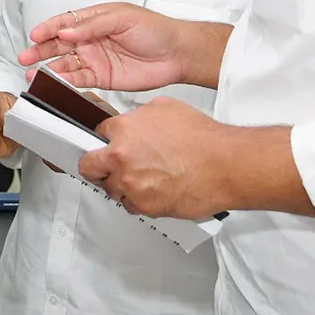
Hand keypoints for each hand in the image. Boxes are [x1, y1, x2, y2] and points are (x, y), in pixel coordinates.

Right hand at [17, 3, 189, 92]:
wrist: (177, 54)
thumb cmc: (155, 29)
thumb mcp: (122, 18)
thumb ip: (92, 25)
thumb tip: (68, 30)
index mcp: (94, 20)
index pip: (64, 22)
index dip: (48, 28)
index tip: (36, 35)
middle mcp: (91, 39)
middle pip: (59, 44)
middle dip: (40, 50)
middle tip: (25, 56)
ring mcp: (95, 59)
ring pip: (65, 63)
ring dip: (49, 68)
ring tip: (33, 73)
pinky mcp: (101, 78)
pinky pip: (78, 80)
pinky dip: (65, 81)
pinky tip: (55, 82)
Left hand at [79, 97, 238, 219]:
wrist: (224, 166)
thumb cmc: (202, 138)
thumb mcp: (164, 108)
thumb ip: (139, 116)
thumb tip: (134, 122)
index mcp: (122, 131)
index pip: (97, 134)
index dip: (105, 138)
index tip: (106, 143)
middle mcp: (121, 159)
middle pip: (90, 167)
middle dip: (96, 165)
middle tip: (105, 165)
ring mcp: (131, 185)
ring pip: (112, 189)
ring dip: (121, 185)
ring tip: (140, 179)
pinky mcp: (145, 206)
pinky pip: (132, 206)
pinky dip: (139, 200)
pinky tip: (154, 191)